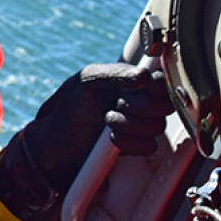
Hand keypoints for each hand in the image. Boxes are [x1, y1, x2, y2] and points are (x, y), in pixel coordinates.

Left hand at [25, 63, 172, 190]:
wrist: (56, 142)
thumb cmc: (69, 107)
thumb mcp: (89, 81)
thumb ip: (116, 74)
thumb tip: (143, 75)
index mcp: (132, 82)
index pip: (162, 81)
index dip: (158, 86)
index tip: (146, 88)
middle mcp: (139, 103)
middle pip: (164, 106)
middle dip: (140, 106)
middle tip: (117, 104)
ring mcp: (138, 126)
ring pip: (157, 127)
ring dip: (130, 125)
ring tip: (107, 121)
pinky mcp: (134, 146)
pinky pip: (148, 146)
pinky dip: (129, 143)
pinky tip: (111, 139)